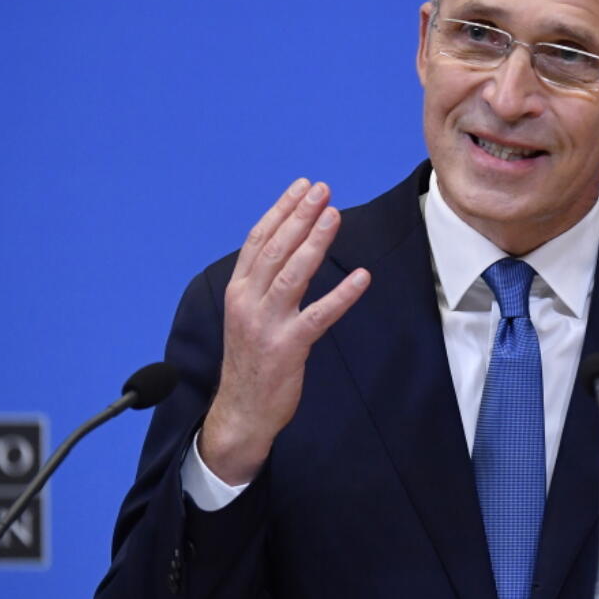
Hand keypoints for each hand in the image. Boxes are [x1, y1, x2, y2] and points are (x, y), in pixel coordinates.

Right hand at [200, 178, 370, 484]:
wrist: (241, 410)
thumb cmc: (251, 359)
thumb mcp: (248, 314)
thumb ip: (262, 282)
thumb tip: (288, 246)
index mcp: (237, 290)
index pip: (258, 240)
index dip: (281, 210)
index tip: (302, 187)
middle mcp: (247, 301)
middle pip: (275, 249)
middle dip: (300, 215)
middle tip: (323, 190)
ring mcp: (266, 324)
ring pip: (292, 274)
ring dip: (314, 242)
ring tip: (334, 215)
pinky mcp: (288, 346)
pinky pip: (319, 315)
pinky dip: (342, 295)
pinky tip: (361, 276)